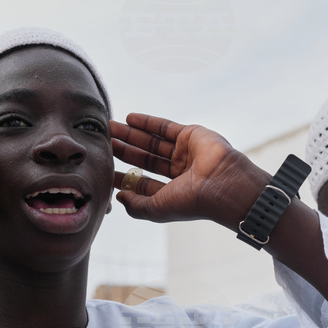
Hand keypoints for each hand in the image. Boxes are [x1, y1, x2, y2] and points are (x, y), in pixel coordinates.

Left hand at [110, 114, 267, 229]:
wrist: (223, 184)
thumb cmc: (192, 202)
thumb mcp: (157, 209)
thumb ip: (136, 206)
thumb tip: (119, 197)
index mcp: (171, 192)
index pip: (142, 182)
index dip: (122, 176)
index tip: (104, 169)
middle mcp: (178, 172)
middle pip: (144, 160)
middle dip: (123, 151)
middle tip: (104, 142)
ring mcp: (184, 153)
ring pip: (151, 142)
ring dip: (130, 134)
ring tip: (110, 128)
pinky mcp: (190, 135)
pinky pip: (164, 126)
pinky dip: (147, 122)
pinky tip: (129, 118)